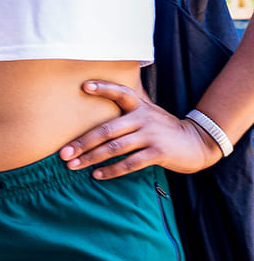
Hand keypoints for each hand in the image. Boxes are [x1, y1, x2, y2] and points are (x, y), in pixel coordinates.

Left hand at [59, 80, 222, 180]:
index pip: (120, 93)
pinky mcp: (158, 152)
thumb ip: (128, 110)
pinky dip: (112, 170)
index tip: (84, 86)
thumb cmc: (164, 129)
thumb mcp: (149, 113)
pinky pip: (130, 163)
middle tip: (64, 153)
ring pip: (115, 148)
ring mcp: (151, 135)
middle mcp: (143, 118)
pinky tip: (97, 175)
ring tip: (73, 166)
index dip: (103, 88)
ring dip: (92, 158)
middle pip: (107, 129)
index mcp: (140, 106)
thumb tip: (97, 114)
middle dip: (83, 142)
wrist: (197, 142)